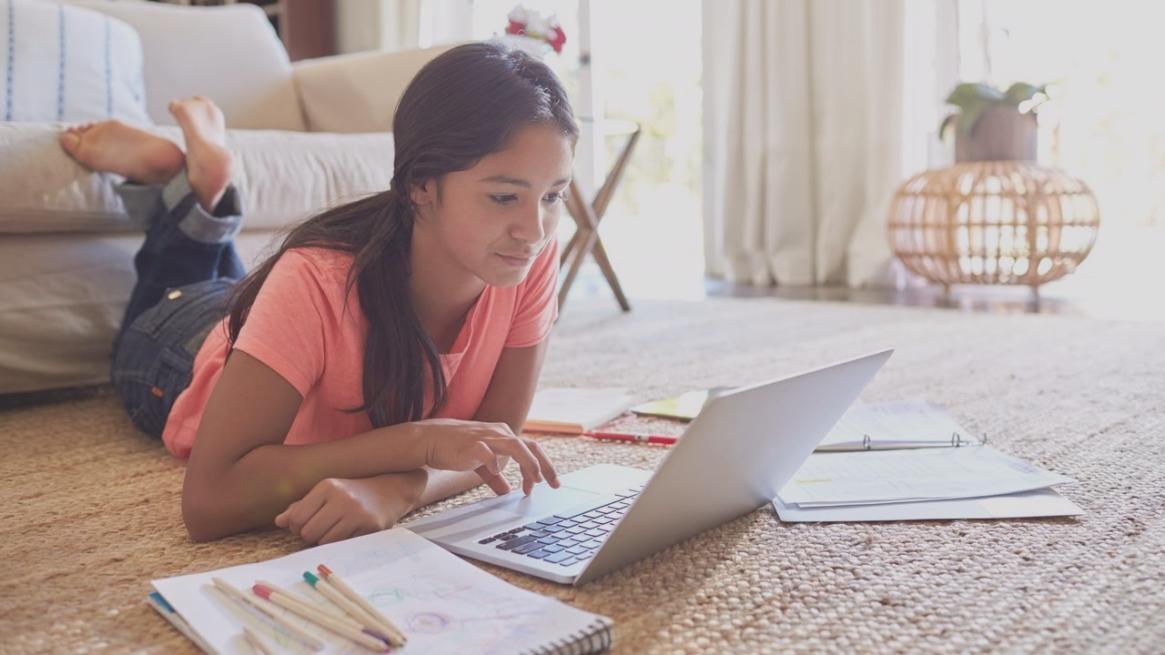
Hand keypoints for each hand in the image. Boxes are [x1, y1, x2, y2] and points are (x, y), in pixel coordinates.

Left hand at [274, 471, 425, 544]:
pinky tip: (350, 532)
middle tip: (323, 529)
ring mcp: (357, 513)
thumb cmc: (352, 493)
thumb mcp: (326, 493)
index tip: (308, 523)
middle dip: (312, 536)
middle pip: (309, 533)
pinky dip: (342, 544)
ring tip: (336, 530)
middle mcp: (342, 498)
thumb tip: (280, 522)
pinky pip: (343, 546)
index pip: (297, 519)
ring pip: (325, 542)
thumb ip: (301, 506)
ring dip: (326, 541)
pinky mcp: (370, 527)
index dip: (298, 527)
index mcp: (326, 486)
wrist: (390, 490)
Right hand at [414, 418, 559, 495]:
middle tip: (554, 484)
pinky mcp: (472, 445)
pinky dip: (494, 462)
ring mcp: (486, 437)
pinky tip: (497, 473)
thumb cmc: (457, 449)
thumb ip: (495, 477)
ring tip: (534, 480)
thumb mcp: (481, 463)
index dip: (541, 467)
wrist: (432, 439)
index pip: (531, 449)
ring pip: (515, 446)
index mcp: (504, 436)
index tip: (544, 485)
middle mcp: (499, 434)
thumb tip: (506, 492)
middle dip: (545, 465)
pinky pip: (487, 452)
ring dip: (528, 463)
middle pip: (531, 446)